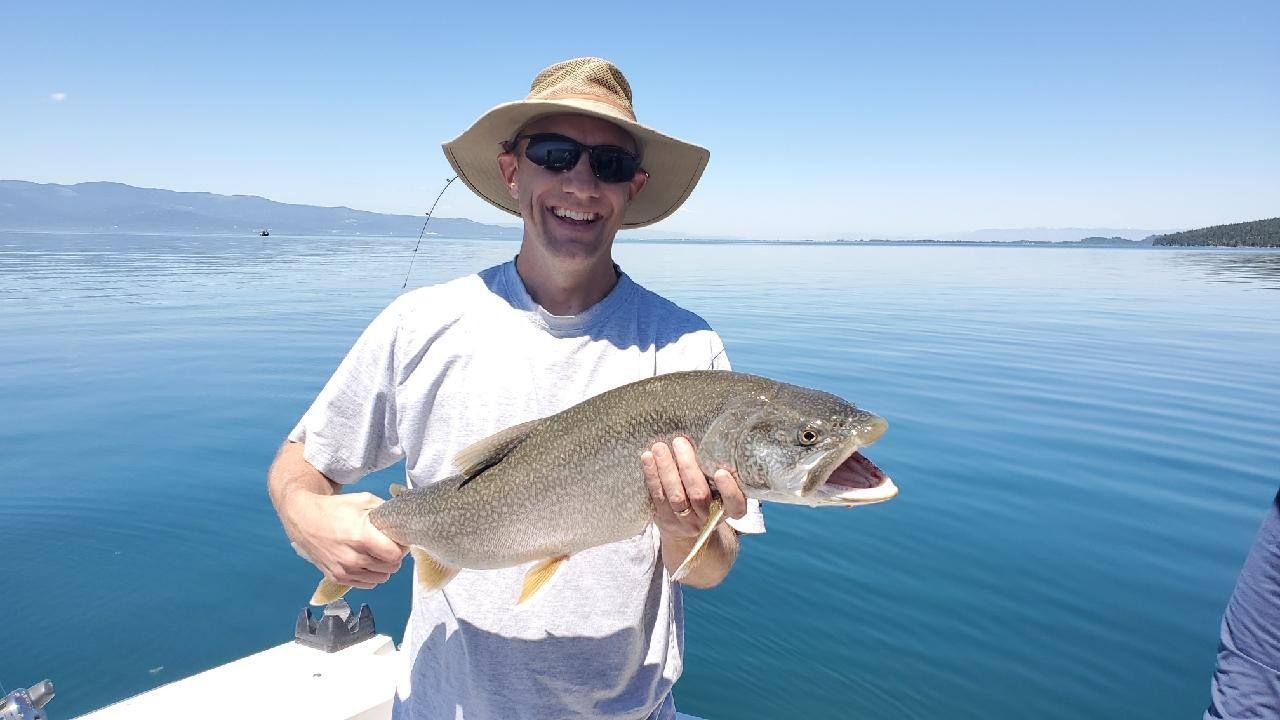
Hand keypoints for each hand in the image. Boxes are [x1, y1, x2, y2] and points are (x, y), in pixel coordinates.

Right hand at [284, 491, 406, 588]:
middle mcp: (352, 558)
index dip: (401, 547)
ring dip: (383, 568)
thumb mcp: (363, 500)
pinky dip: (371, 576)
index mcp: (361, 537)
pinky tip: (367, 563)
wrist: (304, 519)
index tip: (398, 541)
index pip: (395, 555)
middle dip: (393, 557)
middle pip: (390, 568)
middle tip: (388, 546)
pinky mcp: (336, 577)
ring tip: (378, 554)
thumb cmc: (334, 508)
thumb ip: (385, 510)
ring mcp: (344, 570)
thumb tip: (401, 520)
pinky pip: (366, 584)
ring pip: (380, 579)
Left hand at [641, 436, 747, 539]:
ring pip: (675, 496)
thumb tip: (692, 438)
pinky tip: (647, 459)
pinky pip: (657, 497)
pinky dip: (652, 476)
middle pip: (699, 495)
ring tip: (659, 447)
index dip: (729, 490)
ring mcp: (686, 521)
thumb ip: (711, 467)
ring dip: (666, 469)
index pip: (735, 504)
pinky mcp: (665, 519)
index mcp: (727, 509)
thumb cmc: (706, 497)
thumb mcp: (717, 488)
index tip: (721, 472)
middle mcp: (708, 518)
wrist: (686, 531)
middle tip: (679, 443)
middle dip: (688, 467)